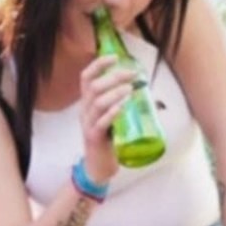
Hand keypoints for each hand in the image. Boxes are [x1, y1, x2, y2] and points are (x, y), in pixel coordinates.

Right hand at [78, 55, 135, 184]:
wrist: (97, 167)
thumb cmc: (107, 141)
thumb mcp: (110, 118)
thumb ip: (119, 103)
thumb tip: (141, 88)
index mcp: (87, 104)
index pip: (86, 78)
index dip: (98, 65)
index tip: (115, 57)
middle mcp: (84, 111)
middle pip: (94, 87)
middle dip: (114, 77)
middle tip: (132, 75)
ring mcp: (87, 125)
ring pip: (97, 103)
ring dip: (115, 93)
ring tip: (131, 89)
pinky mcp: (93, 138)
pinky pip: (100, 123)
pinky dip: (112, 113)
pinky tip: (123, 106)